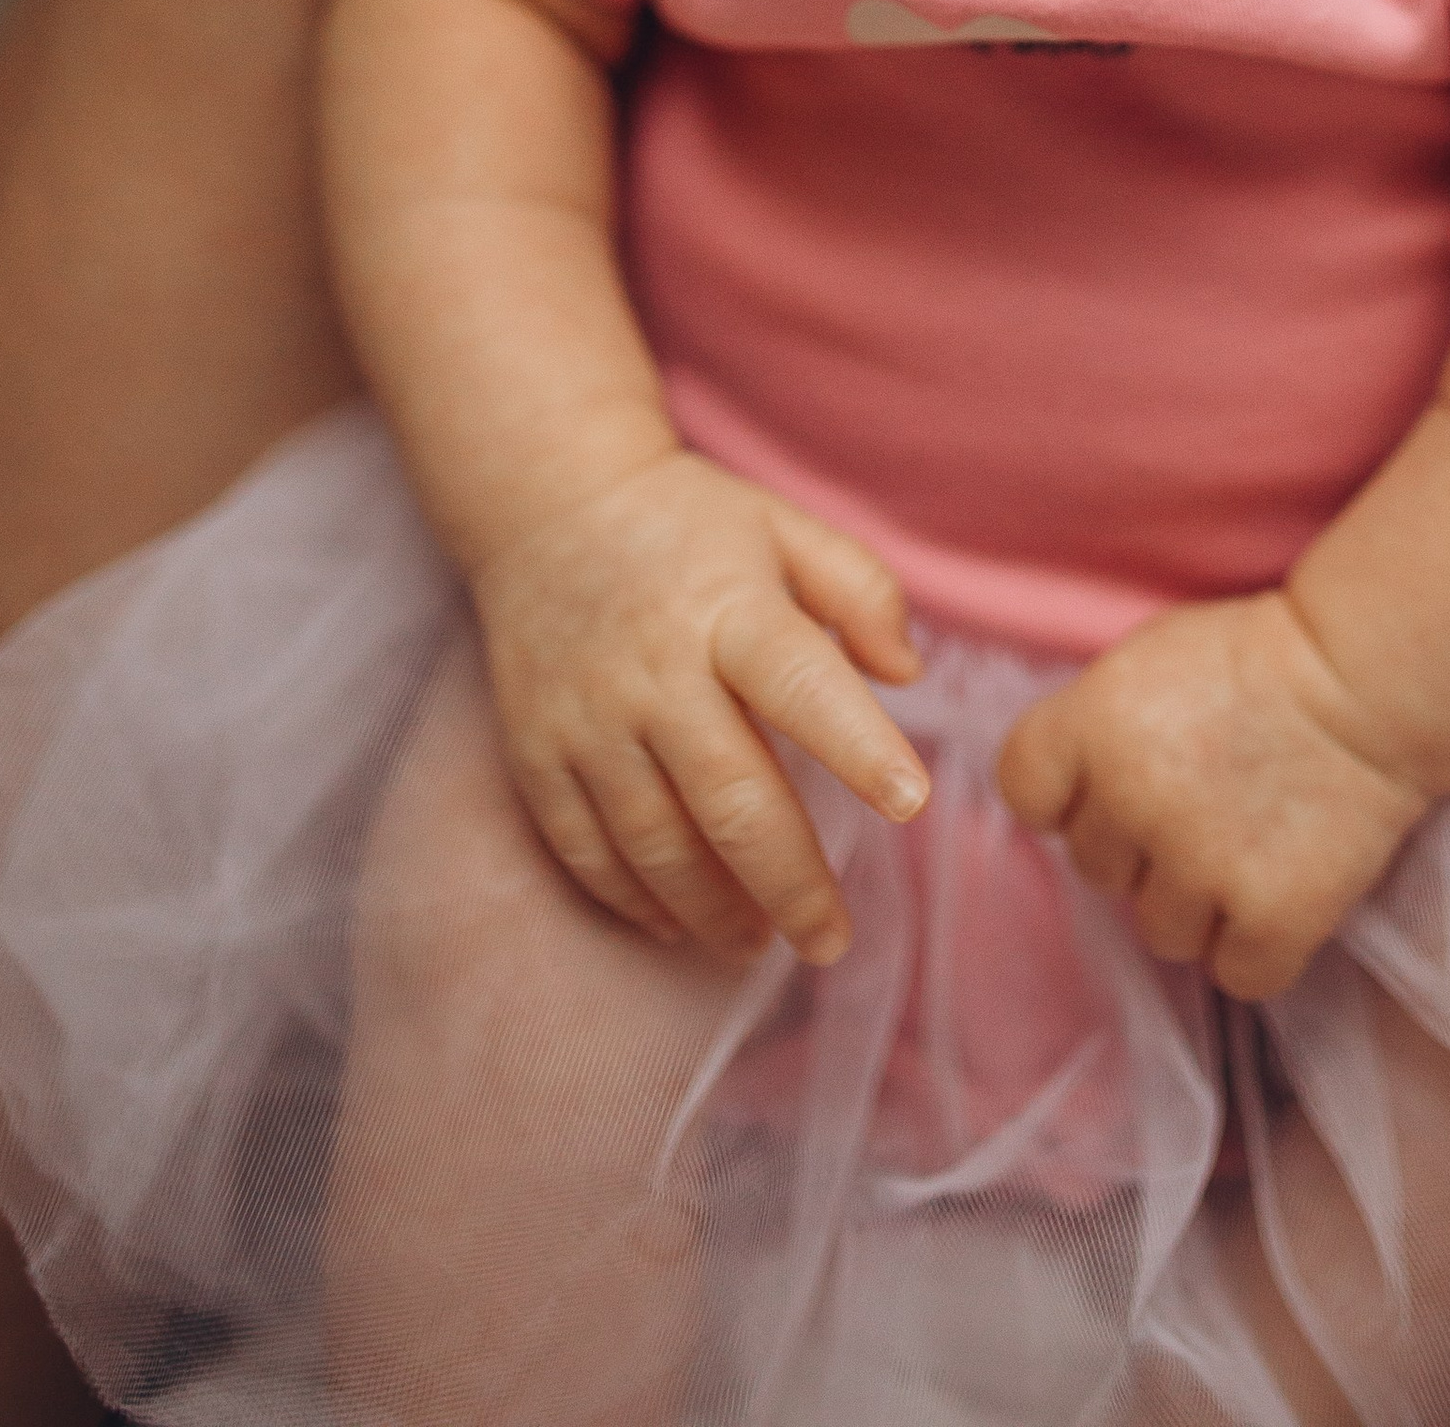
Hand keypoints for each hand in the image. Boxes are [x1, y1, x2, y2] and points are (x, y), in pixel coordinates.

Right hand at [471, 450, 929, 967]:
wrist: (546, 506)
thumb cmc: (690, 527)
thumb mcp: (784, 527)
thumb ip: (860, 591)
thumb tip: (906, 674)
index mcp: (729, 609)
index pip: (802, 684)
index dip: (859, 747)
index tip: (911, 804)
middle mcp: (656, 671)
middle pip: (730, 799)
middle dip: (789, 883)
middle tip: (832, 941)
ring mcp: (588, 719)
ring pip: (655, 843)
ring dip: (712, 910)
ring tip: (759, 943)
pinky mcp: (537, 753)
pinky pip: (586, 850)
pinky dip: (635, 900)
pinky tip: (679, 925)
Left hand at [996, 593, 1428, 1002]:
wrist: (1368, 682)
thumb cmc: (1255, 662)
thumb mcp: (1146, 665)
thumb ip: (1092, 733)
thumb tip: (1064, 809)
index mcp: (1092, 724)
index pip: (1026, 794)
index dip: (1069, 796)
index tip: (1115, 782)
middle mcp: (1132, 798)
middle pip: (1096, 869)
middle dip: (1144, 847)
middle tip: (1208, 801)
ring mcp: (1201, 864)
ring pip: (1161, 933)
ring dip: (1200, 904)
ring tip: (1251, 841)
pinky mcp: (1270, 918)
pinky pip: (1236, 974)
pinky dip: (1259, 947)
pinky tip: (1282, 890)